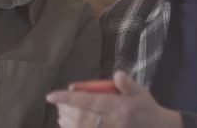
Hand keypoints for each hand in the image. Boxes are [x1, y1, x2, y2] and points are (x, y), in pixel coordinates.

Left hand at [46, 71, 181, 127]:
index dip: (67, 98)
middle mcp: (112, 122)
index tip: (50, 95)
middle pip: (80, 118)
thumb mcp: (141, 93)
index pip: (88, 101)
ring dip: (67, 122)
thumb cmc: (146, 109)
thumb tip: (117, 74)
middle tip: (58, 103)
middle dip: (65, 110)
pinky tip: (68, 125)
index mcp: (118, 107)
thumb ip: (127, 84)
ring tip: (61, 114)